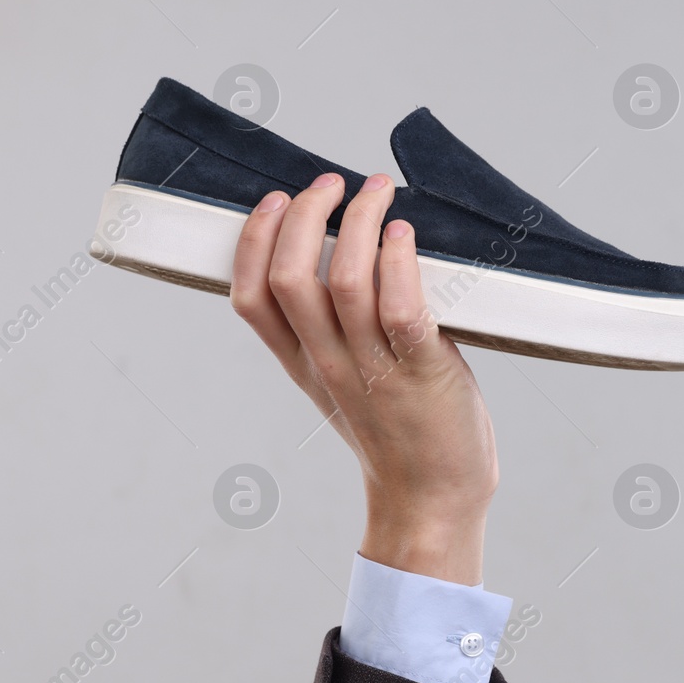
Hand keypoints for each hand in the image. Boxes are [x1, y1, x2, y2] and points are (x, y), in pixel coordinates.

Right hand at [229, 172, 498, 585]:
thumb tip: (339, 249)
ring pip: (348, 283)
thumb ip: (328, 329)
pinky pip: (403, 311)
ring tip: (378, 192)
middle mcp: (330, 364)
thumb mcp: (338, 380)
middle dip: (305, 216)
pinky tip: (404, 235)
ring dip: (360, 224)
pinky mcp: (425, 374)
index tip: (275, 199)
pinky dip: (400, 264)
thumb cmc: (395, 429)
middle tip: (332, 184)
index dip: (253, 241)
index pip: (249, 299)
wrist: (433, 498)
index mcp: (301, 364)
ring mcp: (376, 371)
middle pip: (292, 279)